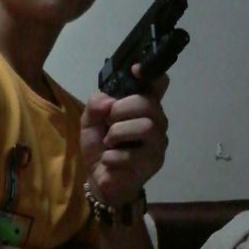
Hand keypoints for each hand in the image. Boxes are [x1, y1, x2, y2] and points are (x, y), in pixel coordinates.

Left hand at [80, 67, 168, 206]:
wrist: (99, 178)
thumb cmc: (100, 146)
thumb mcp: (90, 120)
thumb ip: (96, 104)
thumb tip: (109, 102)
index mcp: (143, 107)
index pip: (158, 84)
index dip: (150, 74)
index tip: (135, 70)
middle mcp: (157, 122)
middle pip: (149, 104)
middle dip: (122, 109)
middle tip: (109, 121)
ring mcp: (158, 144)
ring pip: (146, 128)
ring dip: (118, 133)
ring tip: (109, 143)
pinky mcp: (153, 164)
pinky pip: (133, 154)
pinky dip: (112, 157)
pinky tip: (110, 161)